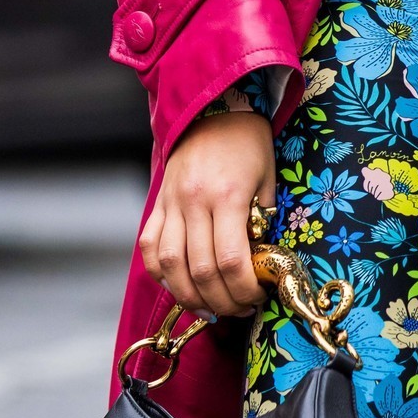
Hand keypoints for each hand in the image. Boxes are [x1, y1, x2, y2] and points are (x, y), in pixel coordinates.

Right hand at [140, 92, 275, 317]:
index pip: (230, 260)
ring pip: (168, 265)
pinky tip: (180, 284)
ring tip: (209, 307)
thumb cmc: (248, 145)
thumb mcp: (269, 180)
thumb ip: (261, 222)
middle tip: (237, 309)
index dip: (242, 290)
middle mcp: (194, 201)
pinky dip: (161, 273)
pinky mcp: (157, 203)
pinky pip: (149, 247)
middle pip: (199, 270)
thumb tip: (258, 265)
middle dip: (220, 301)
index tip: (256, 298)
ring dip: (188, 296)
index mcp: (228, 196)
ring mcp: (171, 203)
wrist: (214, 107)